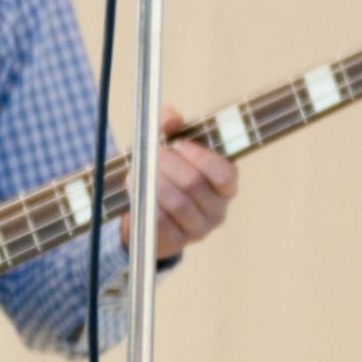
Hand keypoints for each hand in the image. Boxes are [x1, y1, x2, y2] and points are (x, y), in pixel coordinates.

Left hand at [134, 108, 238, 258]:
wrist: (147, 210)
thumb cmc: (166, 172)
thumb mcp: (169, 144)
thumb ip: (170, 125)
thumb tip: (171, 118)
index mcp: (226, 186)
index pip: (225, 174)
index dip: (200, 157)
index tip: (178, 144)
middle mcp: (218, 210)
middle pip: (195, 185)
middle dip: (169, 165)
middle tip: (153, 153)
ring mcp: (198, 229)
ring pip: (178, 203)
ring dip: (155, 182)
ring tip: (140, 169)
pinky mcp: (176, 243)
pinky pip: (161, 222)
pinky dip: (146, 202)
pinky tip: (136, 188)